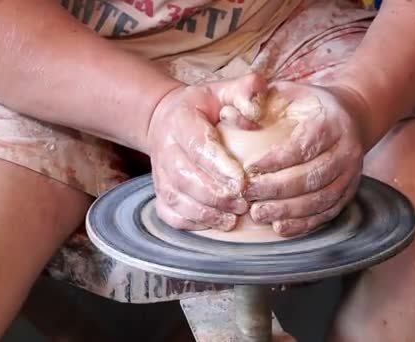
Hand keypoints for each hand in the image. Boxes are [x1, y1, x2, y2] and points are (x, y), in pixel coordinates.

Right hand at [145, 73, 265, 230]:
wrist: (165, 118)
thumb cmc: (204, 106)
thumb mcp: (224, 89)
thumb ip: (245, 91)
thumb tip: (255, 112)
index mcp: (180, 119)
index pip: (198, 145)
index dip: (218, 166)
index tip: (242, 181)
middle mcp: (164, 146)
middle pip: (185, 177)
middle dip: (215, 195)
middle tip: (243, 204)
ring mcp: (159, 171)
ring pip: (176, 197)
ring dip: (204, 212)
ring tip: (233, 218)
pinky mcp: (159, 190)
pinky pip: (168, 211)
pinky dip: (189, 222)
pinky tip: (213, 224)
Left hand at [245, 82, 367, 236]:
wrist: (348, 116)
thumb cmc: (305, 105)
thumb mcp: (284, 92)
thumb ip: (256, 99)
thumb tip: (228, 115)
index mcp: (331, 122)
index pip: (303, 146)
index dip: (276, 160)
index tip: (248, 168)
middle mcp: (347, 149)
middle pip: (312, 176)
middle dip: (277, 189)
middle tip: (248, 195)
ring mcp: (351, 173)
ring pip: (321, 199)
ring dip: (288, 210)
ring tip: (259, 214)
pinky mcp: (349, 191)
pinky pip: (327, 212)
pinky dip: (304, 223)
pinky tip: (280, 227)